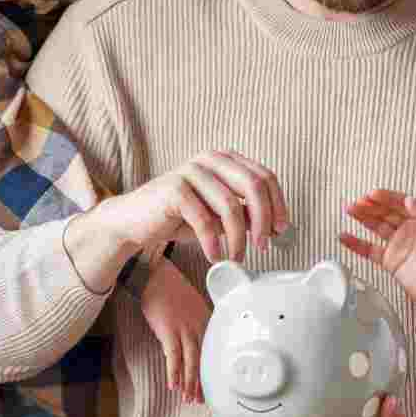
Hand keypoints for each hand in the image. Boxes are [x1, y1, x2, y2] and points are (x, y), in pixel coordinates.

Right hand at [89, 150, 288, 263]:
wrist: (134, 221)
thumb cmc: (179, 217)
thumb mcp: (219, 215)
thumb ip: (245, 214)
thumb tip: (276, 227)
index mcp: (225, 160)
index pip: (265, 177)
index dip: (278, 204)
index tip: (281, 230)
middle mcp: (210, 159)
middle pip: (253, 186)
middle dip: (263, 220)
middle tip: (263, 245)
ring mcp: (191, 170)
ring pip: (230, 205)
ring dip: (239, 238)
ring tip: (236, 257)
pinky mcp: (173, 188)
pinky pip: (204, 219)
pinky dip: (214, 242)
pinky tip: (214, 256)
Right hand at [140, 259, 210, 403]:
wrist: (155, 274)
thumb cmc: (170, 288)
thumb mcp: (192, 304)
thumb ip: (196, 322)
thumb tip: (193, 340)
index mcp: (207, 320)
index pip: (212, 352)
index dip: (210, 372)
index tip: (211, 387)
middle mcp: (199, 326)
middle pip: (204, 360)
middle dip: (202, 384)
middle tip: (202, 401)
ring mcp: (185, 329)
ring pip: (191, 362)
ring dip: (190, 383)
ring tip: (189, 399)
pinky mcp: (169, 331)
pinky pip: (173, 357)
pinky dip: (174, 373)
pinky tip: (173, 386)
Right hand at [338, 190, 415, 315]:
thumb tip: (410, 200)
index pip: (401, 204)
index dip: (386, 198)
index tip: (373, 194)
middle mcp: (409, 231)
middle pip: (386, 213)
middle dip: (371, 205)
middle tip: (358, 201)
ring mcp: (399, 246)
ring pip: (376, 227)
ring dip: (362, 217)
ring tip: (350, 209)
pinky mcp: (391, 262)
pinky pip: (370, 250)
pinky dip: (356, 244)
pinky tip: (344, 236)